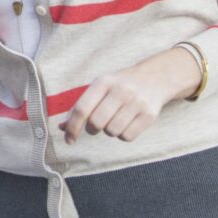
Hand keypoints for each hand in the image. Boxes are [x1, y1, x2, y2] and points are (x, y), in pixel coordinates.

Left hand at [60, 47, 201, 144]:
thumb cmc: (119, 86)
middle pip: (96, 123)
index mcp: (103, 82)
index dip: (72, 127)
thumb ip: (80, 106)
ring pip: (112, 132)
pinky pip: (127, 137)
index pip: (82, 109)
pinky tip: (127, 123)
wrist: (155, 78)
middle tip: (97, 125)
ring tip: (115, 118)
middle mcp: (120, 91)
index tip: (69, 139)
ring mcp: (136, 103)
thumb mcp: (99, 88)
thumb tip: (62, 128)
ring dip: (109, 131)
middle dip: (92, 129)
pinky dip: (123, 135)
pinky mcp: (149, 115)